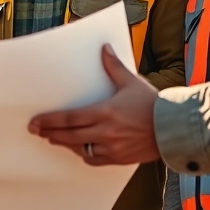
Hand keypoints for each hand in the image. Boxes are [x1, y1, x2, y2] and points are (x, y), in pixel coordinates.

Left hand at [28, 44, 161, 164]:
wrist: (174, 128)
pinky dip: (85, 155)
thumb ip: (114, 67)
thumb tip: (104, 49)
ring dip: (65, 144)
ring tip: (54, 139)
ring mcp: (112, 147)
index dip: (50, 121)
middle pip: (70, 135)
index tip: (36, 122)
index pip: (70, 118)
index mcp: (105, 112)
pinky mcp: (119, 158)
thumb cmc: (153, 104)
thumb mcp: (132, 82)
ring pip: (80, 149)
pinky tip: (79, 150)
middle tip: (36, 132)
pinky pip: (95, 159)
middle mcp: (105, 132)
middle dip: (50, 133)